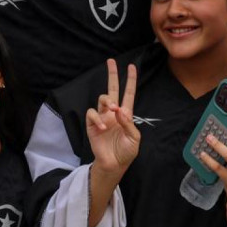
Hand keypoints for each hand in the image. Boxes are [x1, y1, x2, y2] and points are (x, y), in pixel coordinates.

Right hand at [85, 59, 139, 175]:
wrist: (114, 164)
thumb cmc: (126, 151)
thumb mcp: (134, 138)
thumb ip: (128, 123)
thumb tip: (120, 110)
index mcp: (126, 114)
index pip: (128, 93)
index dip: (131, 80)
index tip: (132, 67)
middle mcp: (113, 113)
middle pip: (112, 89)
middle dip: (112, 75)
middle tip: (111, 61)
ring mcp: (102, 117)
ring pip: (102, 99)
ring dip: (107, 100)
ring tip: (112, 109)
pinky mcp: (92, 125)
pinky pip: (92, 114)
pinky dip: (97, 118)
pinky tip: (102, 126)